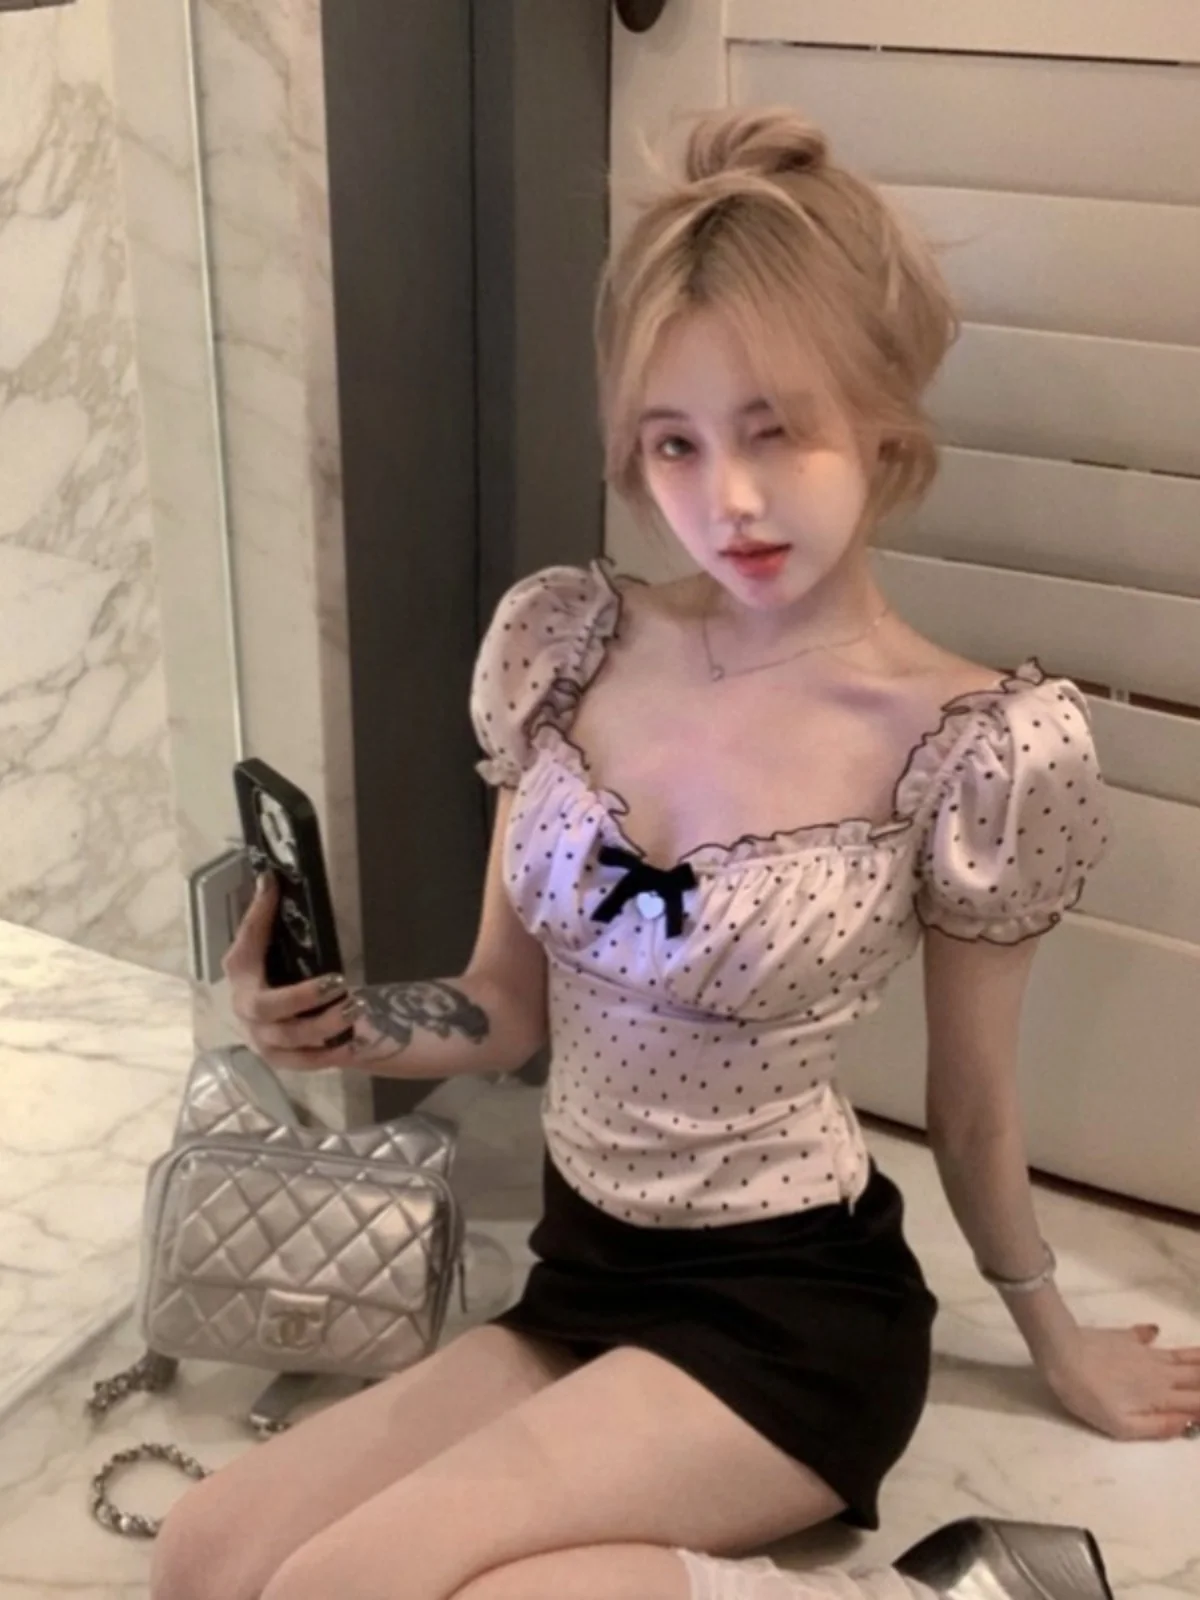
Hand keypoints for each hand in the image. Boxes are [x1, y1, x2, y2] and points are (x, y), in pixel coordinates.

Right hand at [221, 873, 361, 1071]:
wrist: (269, 1022)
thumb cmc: (271, 975)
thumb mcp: (267, 948)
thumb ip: (265, 917)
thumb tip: (270, 876)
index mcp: (241, 975)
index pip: (247, 947)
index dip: (261, 922)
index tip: (285, 905)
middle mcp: (245, 1009)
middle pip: (268, 1008)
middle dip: (303, 997)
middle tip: (340, 984)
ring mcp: (262, 1040)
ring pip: (290, 1039)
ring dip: (324, 1026)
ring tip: (355, 1008)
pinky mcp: (281, 1061)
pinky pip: (304, 1063)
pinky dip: (327, 1054)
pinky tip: (351, 1042)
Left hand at [1039, 1322, 1199, 1440]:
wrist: (1061, 1351)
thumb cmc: (1089, 1395)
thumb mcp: (1122, 1426)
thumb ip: (1158, 1427)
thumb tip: (1190, 1424)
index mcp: (1161, 1396)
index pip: (1198, 1401)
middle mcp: (1160, 1372)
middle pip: (1197, 1374)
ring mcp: (1143, 1352)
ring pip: (1181, 1355)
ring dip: (1199, 1356)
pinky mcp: (1124, 1337)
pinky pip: (1145, 1335)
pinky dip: (1153, 1335)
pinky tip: (1157, 1331)